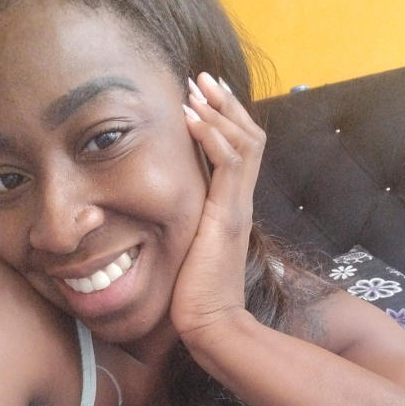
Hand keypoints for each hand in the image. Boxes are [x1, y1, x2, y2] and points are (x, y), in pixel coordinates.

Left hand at [169, 71, 266, 342]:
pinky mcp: (227, 217)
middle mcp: (239, 203)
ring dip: (218, 110)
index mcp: (231, 208)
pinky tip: (190, 117)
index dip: (224, 120)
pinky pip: (229, 163)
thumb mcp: (186, 252)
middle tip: (202, 78)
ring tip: (196, 86)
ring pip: (242, 142)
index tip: (201, 96)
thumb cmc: (194, 299)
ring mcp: (237, 208)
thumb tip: (155, 216)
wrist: (211, 327)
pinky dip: (211, 135)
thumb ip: (182, 228)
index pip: (240, 152)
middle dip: (225, 104)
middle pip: (249, 137)